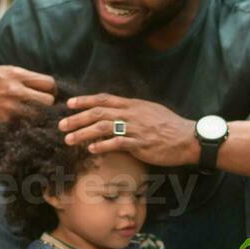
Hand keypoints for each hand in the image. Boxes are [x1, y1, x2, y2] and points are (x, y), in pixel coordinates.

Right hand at [0, 66, 54, 127]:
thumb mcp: (4, 71)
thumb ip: (26, 77)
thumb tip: (49, 85)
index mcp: (17, 75)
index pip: (49, 84)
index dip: (51, 90)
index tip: (46, 94)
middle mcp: (15, 91)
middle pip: (49, 101)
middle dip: (48, 105)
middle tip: (42, 107)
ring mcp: (10, 108)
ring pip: (40, 116)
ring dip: (39, 117)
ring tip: (32, 115)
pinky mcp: (5, 123)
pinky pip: (26, 126)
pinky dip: (27, 126)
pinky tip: (22, 122)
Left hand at [61, 94, 197, 166]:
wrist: (188, 138)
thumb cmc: (170, 126)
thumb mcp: (150, 111)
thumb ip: (133, 111)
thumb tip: (119, 112)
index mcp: (133, 105)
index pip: (104, 99)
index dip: (85, 101)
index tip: (70, 104)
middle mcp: (131, 114)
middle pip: (98, 113)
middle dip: (77, 118)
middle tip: (61, 125)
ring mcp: (135, 128)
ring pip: (103, 127)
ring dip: (83, 133)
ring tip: (69, 139)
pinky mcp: (140, 144)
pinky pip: (117, 143)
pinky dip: (102, 145)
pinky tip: (91, 149)